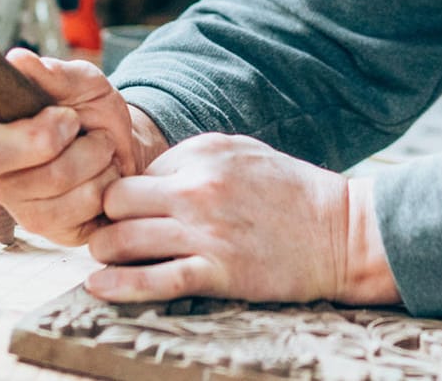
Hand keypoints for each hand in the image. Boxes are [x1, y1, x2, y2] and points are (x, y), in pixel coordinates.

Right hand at [0, 39, 166, 245]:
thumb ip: (56, 73)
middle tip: (73, 122)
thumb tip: (19, 59)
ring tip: (94, 149)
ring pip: (53, 179)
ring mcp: (13, 199)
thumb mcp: (84, 84)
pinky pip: (77, 207)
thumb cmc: (92, 114)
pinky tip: (99, 177)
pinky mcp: (42, 227)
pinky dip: (104, 184)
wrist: (127, 151)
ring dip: (93, 157)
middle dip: (52, 133)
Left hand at [84, 133, 399, 304]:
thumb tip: (149, 178)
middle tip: (110, 236)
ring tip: (107, 262)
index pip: (136, 173)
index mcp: (204, 152)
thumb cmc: (293, 193)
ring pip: (123, 240)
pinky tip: (99, 288)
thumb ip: (196, 159)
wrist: (341, 233)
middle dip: (108, 220)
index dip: (129, 197)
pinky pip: (152, 280)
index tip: (131, 214)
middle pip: (116, 201)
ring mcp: (207, 230)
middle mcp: (198, 187)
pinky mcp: (218, 271)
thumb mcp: (243, 154)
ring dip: (107, 253)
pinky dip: (119, 287)